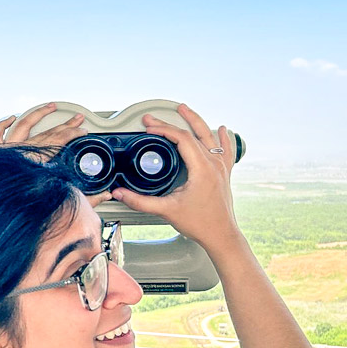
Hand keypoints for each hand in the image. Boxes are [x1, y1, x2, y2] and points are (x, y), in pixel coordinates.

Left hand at [0, 104, 110, 205]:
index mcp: (38, 161)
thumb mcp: (59, 200)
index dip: (73, 133)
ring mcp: (7, 151)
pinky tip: (12, 118)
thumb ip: (84, 199)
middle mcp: (23, 152)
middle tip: (77, 119)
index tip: (83, 131)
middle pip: (47, 133)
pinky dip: (3, 125)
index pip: (60, 140)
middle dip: (65, 125)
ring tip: (49, 106)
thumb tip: (103, 195)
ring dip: (38, 114)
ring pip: (23, 125)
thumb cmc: (22, 206)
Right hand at [110, 104, 239, 246]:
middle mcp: (214, 165)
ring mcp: (221, 168)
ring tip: (186, 111)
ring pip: (210, 137)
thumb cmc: (200, 224)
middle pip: (196, 132)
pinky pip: (225, 150)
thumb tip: (121, 193)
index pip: (182, 139)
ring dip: (197, 122)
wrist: (221, 236)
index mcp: (202, 169)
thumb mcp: (166, 210)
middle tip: (157, 115)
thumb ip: (140, 201)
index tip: (149, 127)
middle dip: (175, 120)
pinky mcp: (224, 175)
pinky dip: (223, 139)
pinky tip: (223, 131)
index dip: (163, 129)